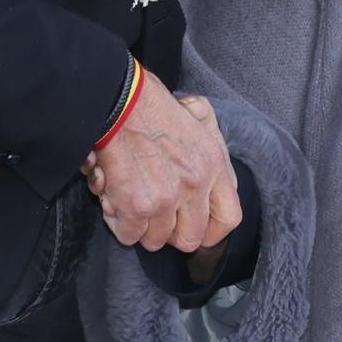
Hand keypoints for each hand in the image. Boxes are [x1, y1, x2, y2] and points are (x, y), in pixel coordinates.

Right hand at [82, 85, 240, 254]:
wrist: (117, 101)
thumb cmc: (152, 104)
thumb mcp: (198, 114)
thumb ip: (211, 142)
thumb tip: (209, 172)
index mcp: (213, 164)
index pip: (229, 218)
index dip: (211, 231)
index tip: (196, 229)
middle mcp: (194, 186)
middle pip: (190, 238)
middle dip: (171, 233)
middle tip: (156, 217)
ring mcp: (166, 199)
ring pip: (156, 240)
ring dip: (141, 226)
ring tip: (130, 203)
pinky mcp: (136, 207)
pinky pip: (129, 235)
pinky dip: (118, 223)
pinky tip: (113, 200)